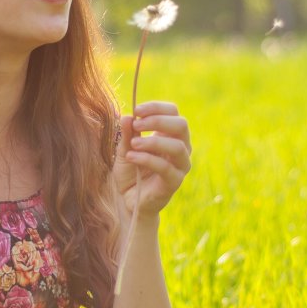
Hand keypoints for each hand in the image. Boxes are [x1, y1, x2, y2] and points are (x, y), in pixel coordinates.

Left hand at [114, 101, 191, 219]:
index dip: (156, 108)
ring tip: (133, 144)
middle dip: (157, 121)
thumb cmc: (130, 171)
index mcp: (171, 135)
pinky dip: (147, 159)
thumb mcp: (125, 149)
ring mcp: (180, 166)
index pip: (173, 112)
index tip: (137, 110)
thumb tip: (128, 116)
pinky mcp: (174, 182)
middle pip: (181, 124)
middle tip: (136, 124)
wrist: (129, 200)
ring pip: (177, 146)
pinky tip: (132, 157)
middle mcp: (181, 148)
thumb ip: (128, 134)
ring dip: (153, 141)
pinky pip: (165, 167)